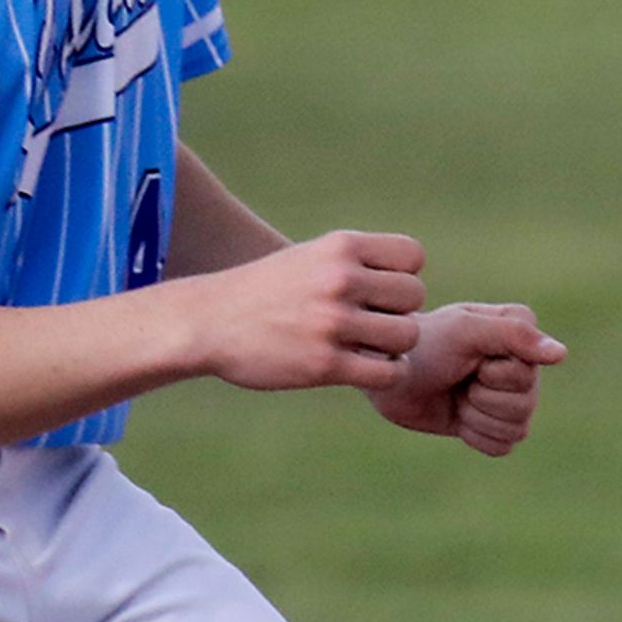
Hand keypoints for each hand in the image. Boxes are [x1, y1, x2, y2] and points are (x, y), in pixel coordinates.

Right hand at [185, 230, 426, 393]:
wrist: (205, 322)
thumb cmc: (268, 292)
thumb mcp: (311, 257)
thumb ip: (359, 264)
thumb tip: (416, 285)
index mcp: (338, 247)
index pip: (412, 256)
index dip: (403, 275)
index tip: (377, 290)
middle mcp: (338, 279)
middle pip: (414, 295)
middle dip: (398, 311)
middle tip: (370, 321)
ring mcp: (332, 322)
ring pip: (408, 335)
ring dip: (394, 346)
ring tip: (368, 345)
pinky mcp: (325, 364)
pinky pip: (390, 372)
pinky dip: (387, 374)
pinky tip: (365, 368)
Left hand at [373, 301, 567, 455]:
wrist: (385, 373)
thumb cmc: (421, 344)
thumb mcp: (465, 332)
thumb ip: (515, 336)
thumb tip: (561, 354)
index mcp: (521, 334)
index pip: (529, 373)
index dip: (494, 373)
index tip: (467, 357)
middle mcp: (524, 364)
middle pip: (526, 404)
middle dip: (482, 398)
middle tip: (457, 378)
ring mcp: (511, 396)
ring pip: (517, 428)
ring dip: (476, 417)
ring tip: (455, 395)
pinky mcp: (495, 424)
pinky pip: (503, 445)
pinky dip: (474, 435)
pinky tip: (457, 415)